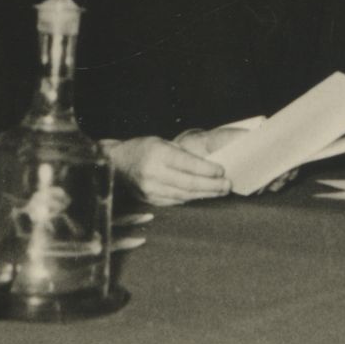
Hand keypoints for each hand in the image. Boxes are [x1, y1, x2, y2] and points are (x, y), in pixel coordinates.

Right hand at [108, 135, 234, 206]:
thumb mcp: (162, 142)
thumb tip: (209, 166)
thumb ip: (183, 155)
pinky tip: (202, 195)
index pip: (187, 164)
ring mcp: (151, 189)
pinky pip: (176, 201)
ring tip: (221, 191)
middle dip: (211, 185)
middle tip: (227, 185)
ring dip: (205, 194)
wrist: (117, 163)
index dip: (207, 169)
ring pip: (185, 195)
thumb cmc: (143, 149)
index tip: (222, 171)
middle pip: (189, 183)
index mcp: (157, 153)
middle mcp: (153, 172)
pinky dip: (192, 198)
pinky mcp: (150, 200)